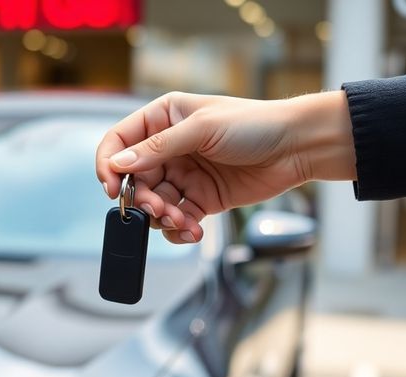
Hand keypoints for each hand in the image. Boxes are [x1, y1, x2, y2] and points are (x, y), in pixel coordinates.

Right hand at [96, 91, 354, 242]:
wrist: (296, 148)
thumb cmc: (255, 124)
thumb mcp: (202, 129)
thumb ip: (158, 148)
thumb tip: (119, 164)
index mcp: (163, 118)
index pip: (119, 141)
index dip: (109, 165)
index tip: (111, 188)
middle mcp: (168, 147)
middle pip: (134, 179)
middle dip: (142, 199)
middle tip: (159, 208)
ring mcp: (183, 175)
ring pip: (153, 203)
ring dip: (162, 217)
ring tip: (183, 220)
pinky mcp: (200, 199)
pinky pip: (176, 219)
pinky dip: (179, 229)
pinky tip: (192, 230)